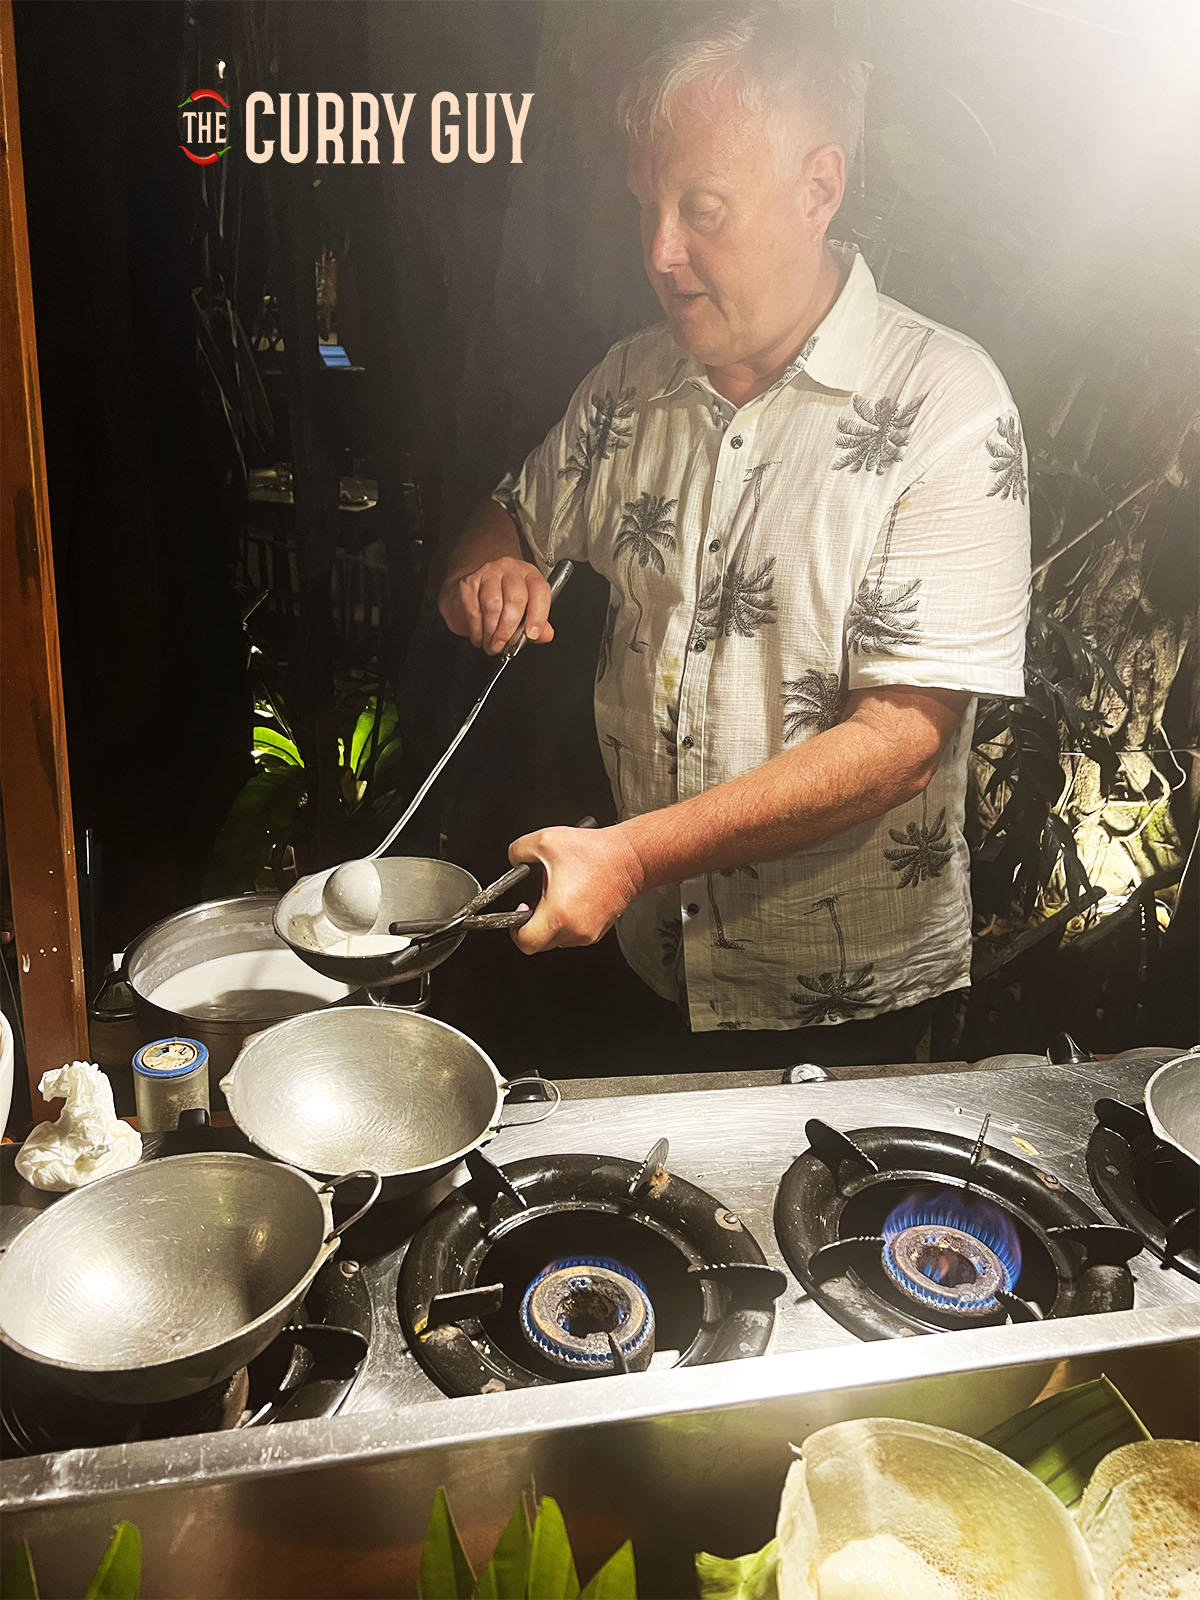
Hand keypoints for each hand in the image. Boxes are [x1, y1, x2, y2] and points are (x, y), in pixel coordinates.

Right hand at [437, 557, 554, 654]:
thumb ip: (539, 623)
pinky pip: (473, 610)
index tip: (532, 634)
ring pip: (492, 605)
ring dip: (492, 631)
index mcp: (529, 575)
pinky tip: (480, 637)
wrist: (473, 590)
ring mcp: (488, 573)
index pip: (539, 590)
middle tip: (504, 645)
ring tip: (492, 644)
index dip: (538, 615)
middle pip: (515, 598)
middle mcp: (510, 570)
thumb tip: (545, 635)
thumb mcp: (525, 610)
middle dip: (509, 628)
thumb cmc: (503, 599)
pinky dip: (477, 629)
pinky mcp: (468, 583)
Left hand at [507, 823, 645, 952]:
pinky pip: (573, 934)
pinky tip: (570, 899)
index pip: (525, 942)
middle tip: (533, 904)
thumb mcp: (545, 841)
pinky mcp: (599, 931)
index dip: (515, 930)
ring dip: (551, 923)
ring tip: (555, 897)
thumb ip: (518, 851)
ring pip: (557, 940)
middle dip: (532, 926)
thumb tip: (513, 860)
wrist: (630, 857)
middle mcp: (575, 929)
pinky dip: (567, 921)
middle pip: (540, 944)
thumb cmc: (596, 852)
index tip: (519, 913)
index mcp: (559, 913)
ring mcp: (589, 933)